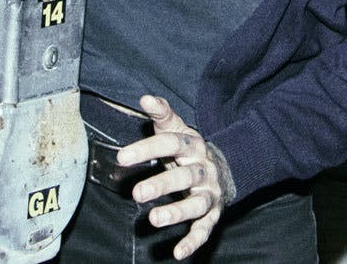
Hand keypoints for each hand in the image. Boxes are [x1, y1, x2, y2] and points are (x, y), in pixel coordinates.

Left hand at [117, 95, 232, 260]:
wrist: (225, 168)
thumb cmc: (189, 149)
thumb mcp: (178, 129)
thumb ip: (162, 114)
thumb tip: (145, 98)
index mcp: (194, 145)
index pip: (171, 143)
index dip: (147, 150)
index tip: (122, 157)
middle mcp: (204, 169)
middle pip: (185, 176)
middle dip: (162, 184)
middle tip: (136, 194)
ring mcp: (210, 193)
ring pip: (197, 204)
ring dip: (177, 212)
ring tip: (154, 220)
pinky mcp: (213, 214)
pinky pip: (205, 229)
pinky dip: (193, 241)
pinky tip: (178, 253)